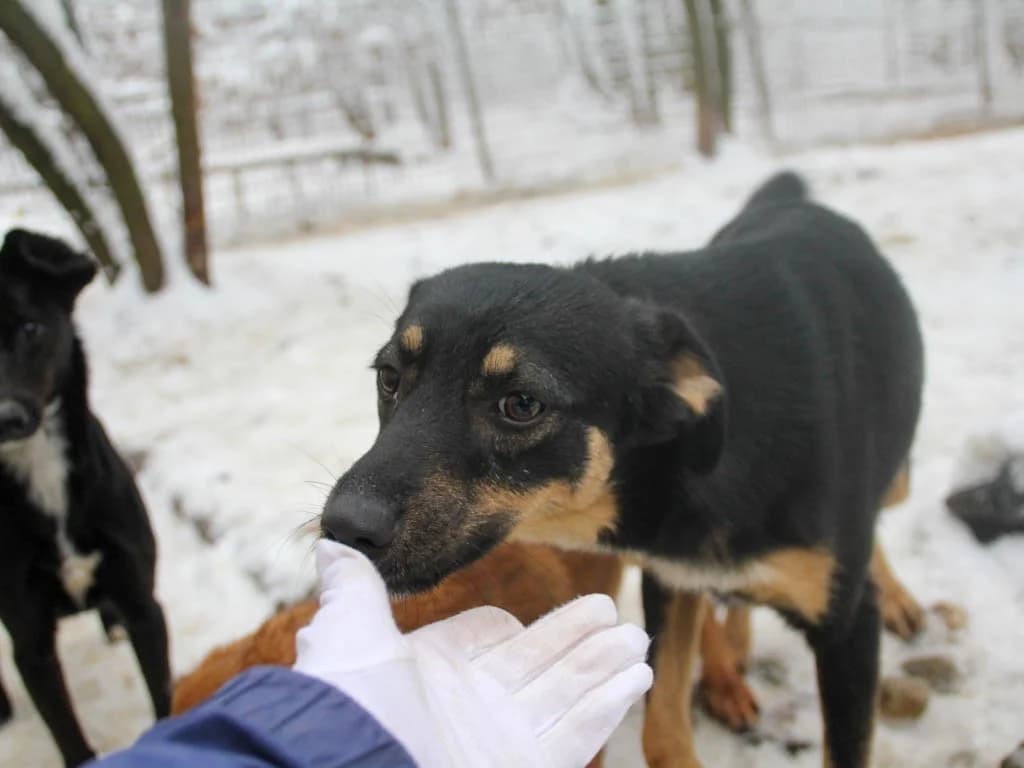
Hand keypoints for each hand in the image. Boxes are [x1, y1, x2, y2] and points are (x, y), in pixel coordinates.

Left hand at [294, 540, 651, 767]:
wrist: (355, 765)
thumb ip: (355, 586)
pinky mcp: (524, 767)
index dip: (522, 626)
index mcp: (433, 668)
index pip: (491, 638)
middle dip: (579, 636)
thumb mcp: (349, 631)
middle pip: (539, 661)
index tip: (538, 610)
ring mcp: (500, 737)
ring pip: (564, 692)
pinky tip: (634, 678)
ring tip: (636, 638)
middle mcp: (470, 702)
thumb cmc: (350, 701)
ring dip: (603, 664)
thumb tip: (330, 545)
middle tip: (616, 613)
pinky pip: (575, 733)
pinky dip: (607, 706)